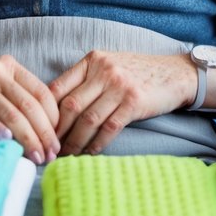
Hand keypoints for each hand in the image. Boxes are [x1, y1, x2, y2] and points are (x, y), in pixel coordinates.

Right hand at [0, 56, 60, 164]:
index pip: (42, 92)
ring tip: (37, 157)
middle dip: (45, 134)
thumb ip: (16, 96)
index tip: (58, 140)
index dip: (54, 119)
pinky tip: (9, 142)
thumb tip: (45, 129)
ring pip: (11, 115)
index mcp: (9, 66)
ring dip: (28, 139)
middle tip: (52, 155)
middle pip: (29, 106)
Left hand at [48, 51, 197, 155]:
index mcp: (92, 60)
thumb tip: (56, 109)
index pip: (59, 86)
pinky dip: (96, 144)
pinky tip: (89, 153)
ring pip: (87, 119)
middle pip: (70, 105)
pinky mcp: (134, 102)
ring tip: (66, 155)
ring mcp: (119, 85)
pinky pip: (109, 128)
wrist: (175, 74)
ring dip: (74, 141)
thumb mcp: (109, 66)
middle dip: (57, 130)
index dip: (46, 112)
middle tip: (49, 147)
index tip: (40, 129)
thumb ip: (86, 80)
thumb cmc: (138, 73)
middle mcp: (104, 70)